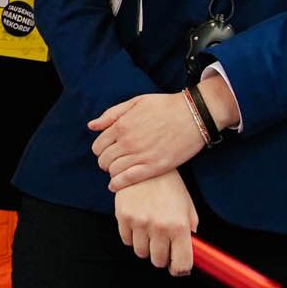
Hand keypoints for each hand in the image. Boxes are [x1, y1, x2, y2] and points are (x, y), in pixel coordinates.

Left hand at [89, 92, 204, 190]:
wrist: (194, 115)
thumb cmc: (166, 106)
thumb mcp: (136, 102)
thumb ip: (112, 114)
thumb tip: (92, 126)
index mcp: (122, 125)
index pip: (98, 146)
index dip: (100, 151)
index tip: (107, 152)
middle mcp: (128, 141)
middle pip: (104, 160)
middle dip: (105, 162)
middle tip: (112, 163)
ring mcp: (140, 155)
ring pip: (113, 171)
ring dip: (112, 173)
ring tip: (117, 172)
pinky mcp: (154, 166)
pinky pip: (128, 179)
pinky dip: (118, 184)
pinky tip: (115, 185)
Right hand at [114, 172, 198, 274]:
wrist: (146, 163)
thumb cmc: (170, 186)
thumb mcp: (187, 205)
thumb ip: (190, 229)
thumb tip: (190, 253)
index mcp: (179, 225)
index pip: (181, 263)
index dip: (180, 269)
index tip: (178, 268)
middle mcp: (159, 226)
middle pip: (158, 261)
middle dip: (162, 257)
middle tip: (163, 246)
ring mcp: (139, 222)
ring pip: (141, 252)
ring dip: (146, 247)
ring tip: (149, 231)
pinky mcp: (123, 217)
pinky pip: (126, 240)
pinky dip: (132, 237)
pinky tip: (138, 223)